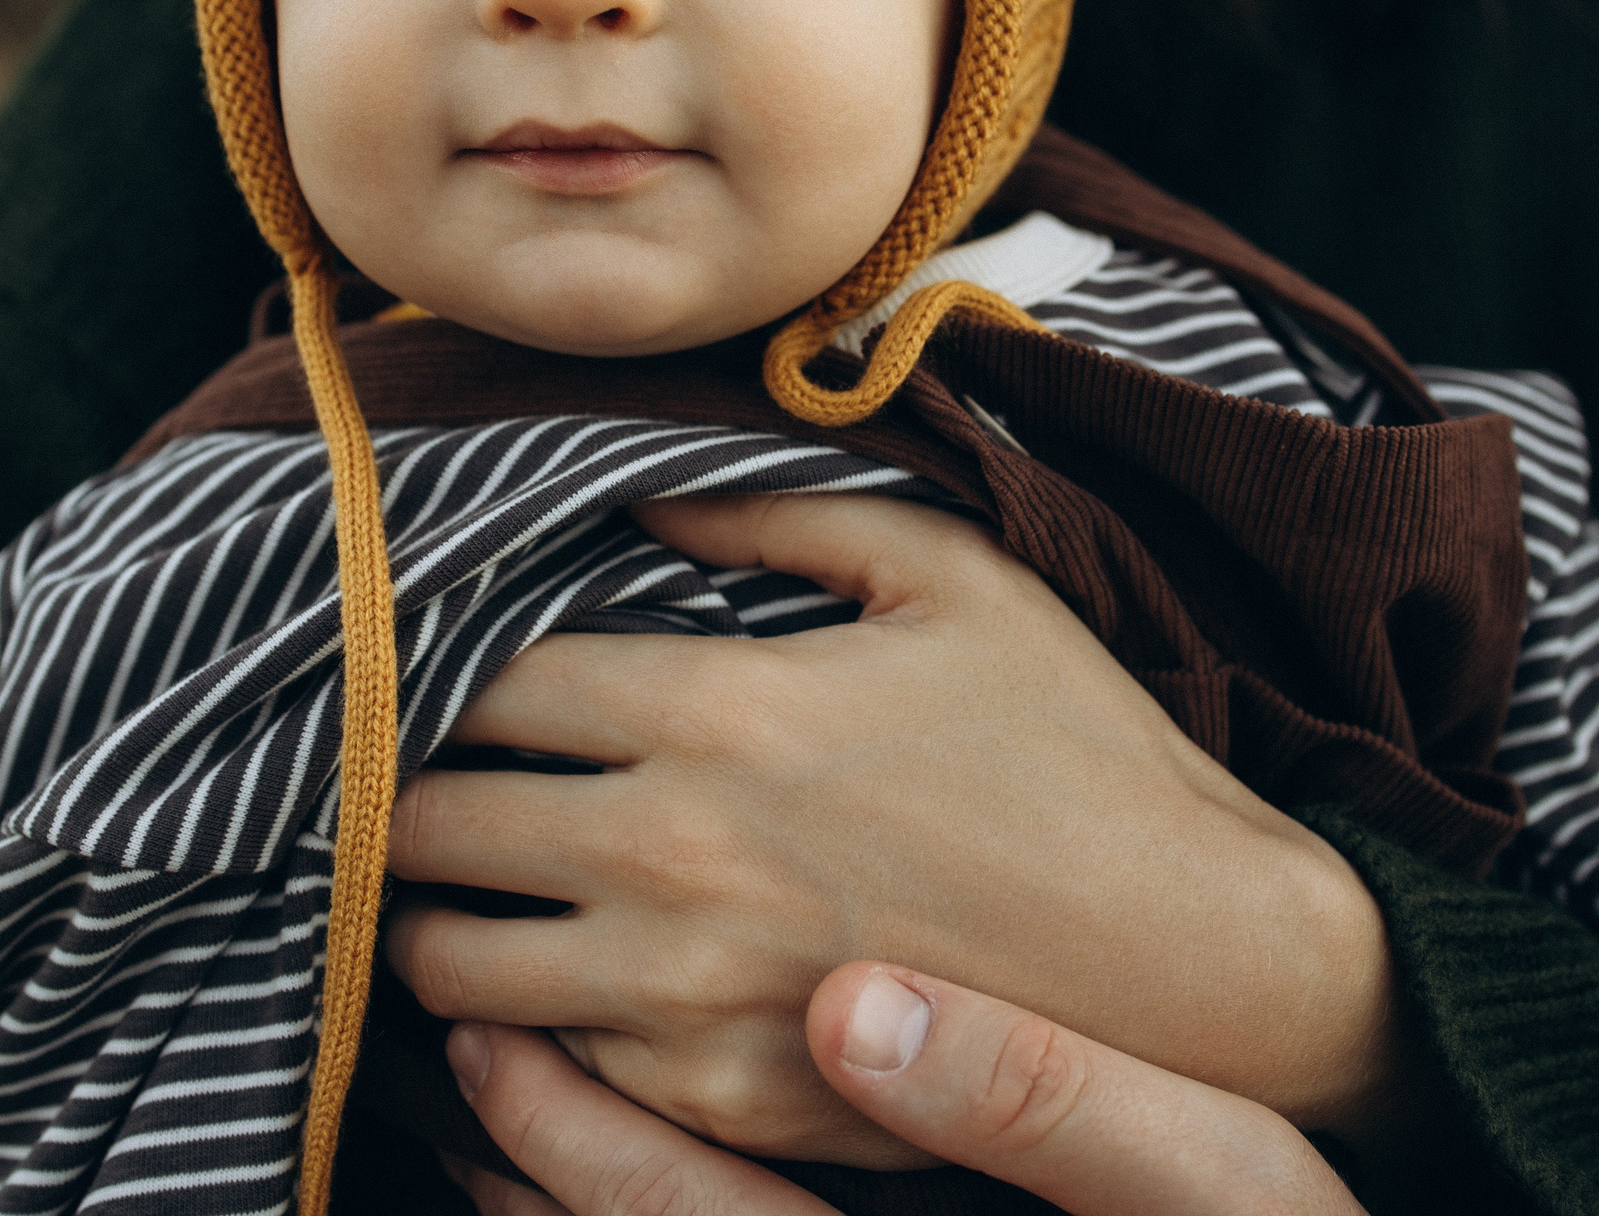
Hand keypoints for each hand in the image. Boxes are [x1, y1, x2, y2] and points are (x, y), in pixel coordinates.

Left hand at [384, 495, 1424, 1168]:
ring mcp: (690, 1000)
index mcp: (723, 712)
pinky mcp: (722, 1105)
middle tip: (406, 770)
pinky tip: (562, 972)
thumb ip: (778, 508)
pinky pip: (551, 1064)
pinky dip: (526, 1017)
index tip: (417, 662)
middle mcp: (677, 860)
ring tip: (457, 880)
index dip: (423, 666)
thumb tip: (638, 492)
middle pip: (429, 823)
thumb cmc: (1079, 751)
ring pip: (451, 964)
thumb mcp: (953, 577)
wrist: (1201, 961)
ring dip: (430, 914)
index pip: (479, 681)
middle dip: (397, 788)